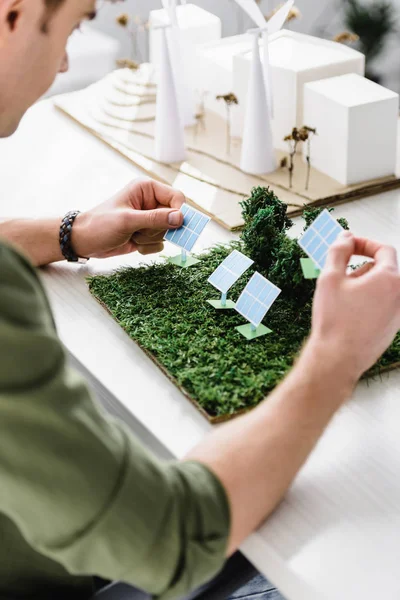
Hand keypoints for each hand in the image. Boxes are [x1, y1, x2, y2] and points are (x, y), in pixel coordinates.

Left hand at [72, 179, 184, 258]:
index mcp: (147, 188)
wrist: (84, 241)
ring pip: (167, 233)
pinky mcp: (147, 233)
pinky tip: (133, 243)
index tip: (176, 227)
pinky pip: (160, 243)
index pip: (177, 197)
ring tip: (133, 236)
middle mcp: (151, 201)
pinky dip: (148, 247)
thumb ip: (155, 219)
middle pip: (174, 218)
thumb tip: (180, 218)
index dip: (179, 212)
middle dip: (158, 229)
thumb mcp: (128, 221)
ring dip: (150, 239)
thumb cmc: (101, 225)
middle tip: (140, 231)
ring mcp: (150, 218)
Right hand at [309, 232, 399, 381]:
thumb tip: (346, 237)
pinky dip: (367, 302)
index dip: (364, 244)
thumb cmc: (334, 320)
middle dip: (360, 267)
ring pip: (382, 289)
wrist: (337, 359)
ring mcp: (398, 314)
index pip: (383, 249)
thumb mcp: (330, 278)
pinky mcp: (392, 328)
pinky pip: (382, 306)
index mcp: (390, 279)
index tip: (348, 246)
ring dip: (363, 286)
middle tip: (338, 276)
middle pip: (383, 269)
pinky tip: (347, 315)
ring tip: (340, 298)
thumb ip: (339, 250)